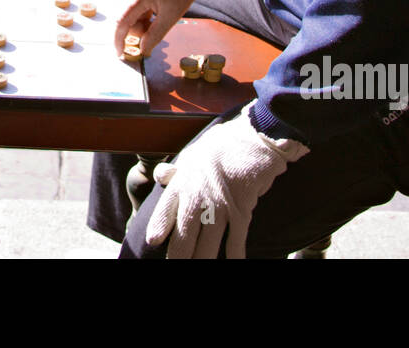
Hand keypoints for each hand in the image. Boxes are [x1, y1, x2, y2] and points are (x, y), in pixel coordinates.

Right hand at [113, 0, 212, 58]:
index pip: (121, 21)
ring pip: (124, 11)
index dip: (119, 40)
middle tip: (153, 27)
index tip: (120, 54)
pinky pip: (126, 3)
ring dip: (137, 20)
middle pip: (122, 18)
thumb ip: (155, 35)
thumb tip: (142, 50)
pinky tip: (149, 8)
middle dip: (136, 28)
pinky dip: (136, 11)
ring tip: (154, 15)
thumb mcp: (172, 17)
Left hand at [145, 102, 308, 258]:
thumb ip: (177, 170)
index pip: (166, 209)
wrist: (255, 138)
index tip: (153, 241)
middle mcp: (199, 197)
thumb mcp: (194, 152)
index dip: (160, 227)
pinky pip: (236, 240)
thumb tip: (161, 175)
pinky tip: (235, 263)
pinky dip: (235, 256)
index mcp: (184, 182)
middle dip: (179, 255)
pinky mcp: (242, 212)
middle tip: (174, 265)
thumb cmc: (224, 144)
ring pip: (208, 244)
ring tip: (197, 270)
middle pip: (185, 235)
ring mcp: (220, 207)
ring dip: (202, 260)